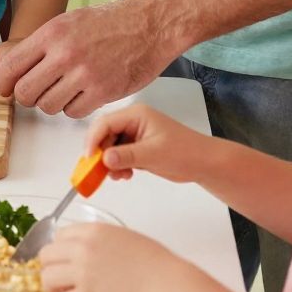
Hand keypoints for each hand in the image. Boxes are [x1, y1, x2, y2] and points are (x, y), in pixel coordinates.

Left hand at [0, 0, 172, 116]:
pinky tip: (82, 94)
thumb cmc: (111, 22)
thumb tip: (11, 69)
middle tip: (36, 92)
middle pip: (25, 93)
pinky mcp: (103, 92)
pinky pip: (72, 112)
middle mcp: (65, 54)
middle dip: (26, 96)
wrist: (151, 24)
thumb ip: (41, 45)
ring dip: (51, 103)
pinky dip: (74, 107)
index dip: (3, 82)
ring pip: (47, 106)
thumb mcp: (69, 21)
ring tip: (64, 90)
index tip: (6, 87)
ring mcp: (85, 74)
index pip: (10, 67)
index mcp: (52, 33)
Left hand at [34, 221, 177, 291]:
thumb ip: (99, 240)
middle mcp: (83, 248)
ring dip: (51, 288)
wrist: (163, 282)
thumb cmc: (152, 261)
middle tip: (58, 279)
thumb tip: (86, 251)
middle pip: (46, 255)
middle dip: (49, 267)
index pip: (59, 236)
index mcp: (92, 231)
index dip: (60, 250)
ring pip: (47, 278)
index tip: (65, 260)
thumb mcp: (123, 237)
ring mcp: (83, 272)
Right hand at [86, 103, 208, 184]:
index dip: (93, 140)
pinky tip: (125, 175)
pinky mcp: (138, 148)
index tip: (89, 159)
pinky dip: (118, 166)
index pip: (105, 123)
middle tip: (100, 172)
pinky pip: (119, 155)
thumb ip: (126, 156)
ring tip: (118, 176)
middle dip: (100, 153)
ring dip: (109, 163)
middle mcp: (132, 122)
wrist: (203, 163)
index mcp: (135, 115)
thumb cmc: (184, 152)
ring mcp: (135, 135)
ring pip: (110, 147)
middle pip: (104, 135)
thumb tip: (103, 159)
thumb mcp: (153, 154)